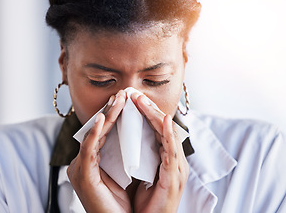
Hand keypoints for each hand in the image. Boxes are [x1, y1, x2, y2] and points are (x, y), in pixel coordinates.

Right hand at [67, 90, 130, 212]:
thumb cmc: (123, 203)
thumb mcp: (124, 172)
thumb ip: (123, 153)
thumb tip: (136, 134)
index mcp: (92, 161)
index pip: (104, 133)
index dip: (114, 115)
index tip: (125, 100)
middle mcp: (84, 162)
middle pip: (98, 131)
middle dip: (111, 111)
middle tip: (123, 94)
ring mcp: (81, 169)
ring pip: (94, 136)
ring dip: (107, 116)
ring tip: (118, 99)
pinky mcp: (84, 176)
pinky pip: (89, 150)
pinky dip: (95, 133)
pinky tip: (103, 119)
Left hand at [131, 93, 188, 212]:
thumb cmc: (140, 203)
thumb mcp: (136, 174)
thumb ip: (135, 156)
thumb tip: (120, 140)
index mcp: (164, 159)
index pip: (156, 130)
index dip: (145, 113)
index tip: (132, 100)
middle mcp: (172, 161)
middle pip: (162, 128)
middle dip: (148, 109)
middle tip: (135, 94)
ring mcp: (176, 168)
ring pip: (168, 134)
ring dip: (155, 115)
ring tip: (142, 101)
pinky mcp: (174, 177)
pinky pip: (172, 150)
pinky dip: (169, 134)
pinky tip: (164, 120)